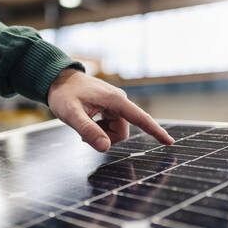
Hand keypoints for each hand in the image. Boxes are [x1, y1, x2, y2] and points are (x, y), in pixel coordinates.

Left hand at [48, 69, 173, 151]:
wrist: (57, 79)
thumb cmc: (64, 94)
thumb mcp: (71, 114)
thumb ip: (88, 131)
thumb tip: (105, 148)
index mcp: (116, 101)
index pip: (141, 118)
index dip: (156, 131)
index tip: (170, 142)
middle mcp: (119, 102)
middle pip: (122, 132)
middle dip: (106, 138)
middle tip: (83, 135)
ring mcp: (115, 104)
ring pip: (116, 131)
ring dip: (101, 134)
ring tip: (84, 126)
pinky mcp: (110, 107)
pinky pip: (111, 126)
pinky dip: (99, 129)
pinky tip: (87, 121)